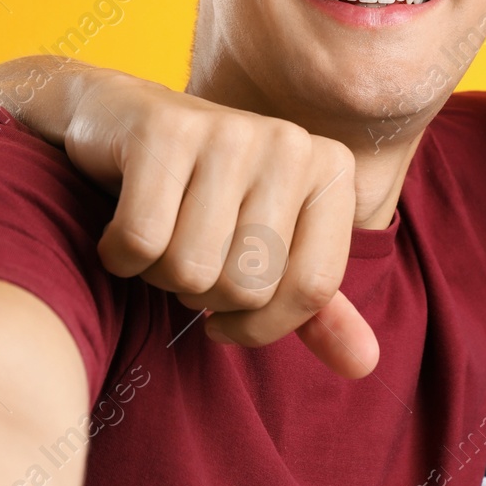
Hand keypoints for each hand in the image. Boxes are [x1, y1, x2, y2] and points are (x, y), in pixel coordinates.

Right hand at [64, 69, 376, 378]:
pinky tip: (121, 231)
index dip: (261, 326)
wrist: (120, 120)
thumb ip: (312, 306)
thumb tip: (365, 365)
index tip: (227, 318)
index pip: (313, 288)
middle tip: (188, 259)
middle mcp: (291, 142)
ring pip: (192, 268)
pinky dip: (120, 257)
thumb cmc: (202, 196)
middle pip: (249, 286)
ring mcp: (230, 130)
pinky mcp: (164, 130)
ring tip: (160, 239)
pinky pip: (141, 241)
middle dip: (203, 296)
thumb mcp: (268, 247)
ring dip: (159, 275)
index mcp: (330, 170)